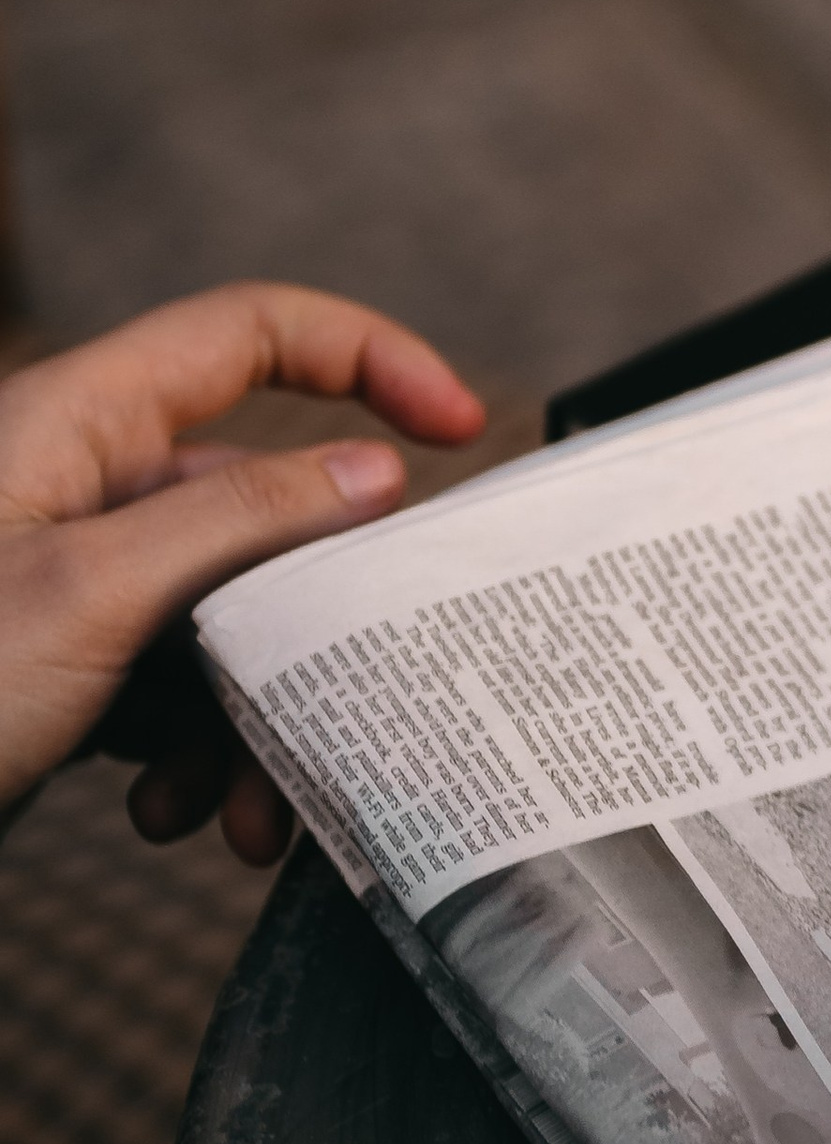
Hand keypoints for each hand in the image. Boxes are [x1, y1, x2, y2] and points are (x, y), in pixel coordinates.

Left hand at [0, 283, 484, 853]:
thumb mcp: (91, 594)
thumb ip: (238, 518)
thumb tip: (370, 473)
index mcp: (80, 421)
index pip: (255, 332)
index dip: (369, 357)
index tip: (459, 425)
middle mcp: (80, 485)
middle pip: (259, 508)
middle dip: (309, 621)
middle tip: (349, 706)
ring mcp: (69, 575)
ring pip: (222, 615)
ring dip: (249, 716)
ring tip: (238, 812)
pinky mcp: (59, 659)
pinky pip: (167, 682)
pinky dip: (186, 751)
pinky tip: (162, 811)